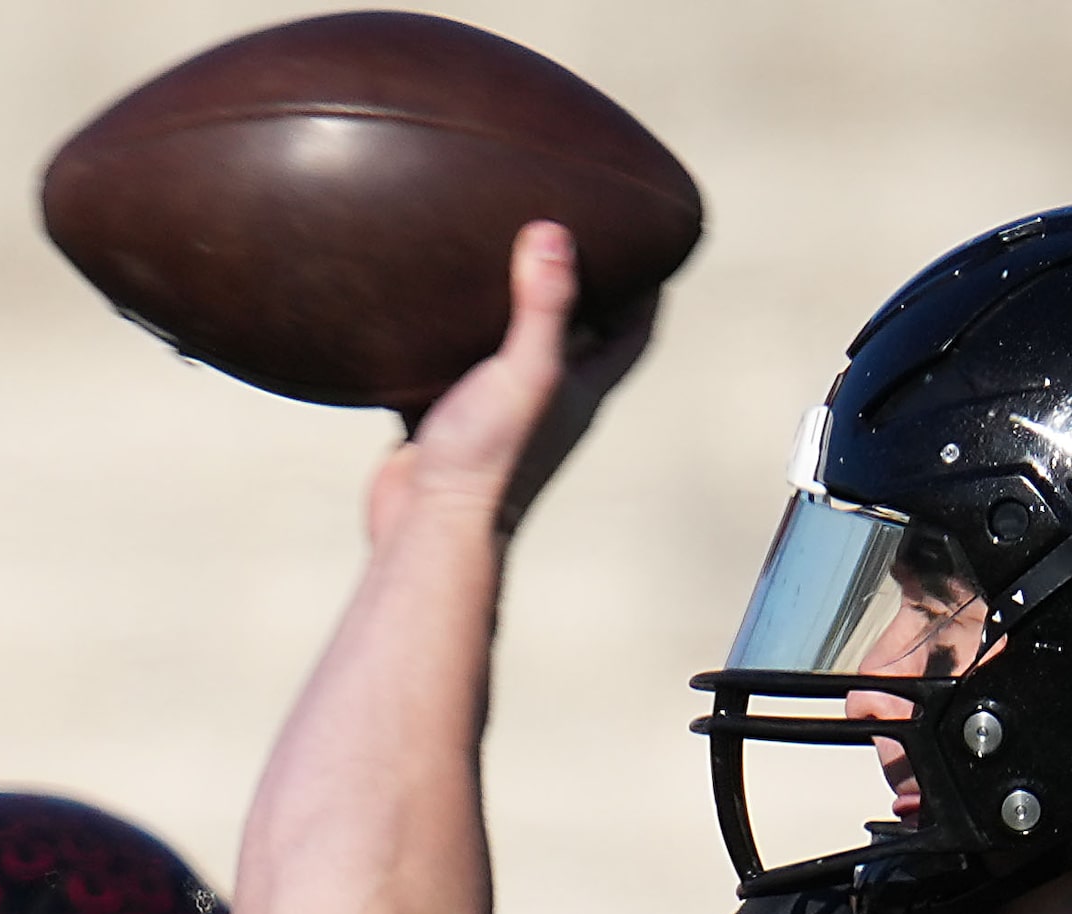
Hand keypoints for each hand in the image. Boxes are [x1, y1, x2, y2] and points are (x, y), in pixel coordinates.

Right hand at [367, 221, 657, 546]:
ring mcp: (498, 411)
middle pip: (575, 332)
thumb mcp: (527, 373)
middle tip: (561, 228)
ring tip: (494, 249)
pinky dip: (448, 336)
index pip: (632, 330)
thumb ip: (544, 307)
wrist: (425, 528)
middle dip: (575, 284)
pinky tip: (427, 304)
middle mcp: (547, 400)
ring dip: (508, 306)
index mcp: (581, 389)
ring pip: (511, 348)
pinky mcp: (448, 419)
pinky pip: (454, 368)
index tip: (642, 238)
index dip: (646, 285)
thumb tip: (553, 233)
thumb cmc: (488, 462)